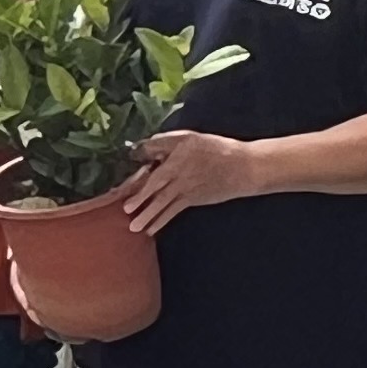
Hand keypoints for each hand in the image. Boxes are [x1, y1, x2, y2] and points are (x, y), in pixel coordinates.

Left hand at [118, 128, 260, 232]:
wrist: (242, 167)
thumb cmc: (215, 149)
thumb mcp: (188, 137)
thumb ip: (163, 142)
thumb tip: (140, 149)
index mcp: (177, 157)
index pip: (154, 167)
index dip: (140, 175)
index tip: (124, 183)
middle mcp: (179, 174)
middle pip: (156, 187)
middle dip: (140, 199)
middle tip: (126, 210)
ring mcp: (186, 189)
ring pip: (163, 203)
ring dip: (148, 216)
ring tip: (134, 228)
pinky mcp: (192, 200)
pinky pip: (173, 211)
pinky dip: (162, 221)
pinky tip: (151, 230)